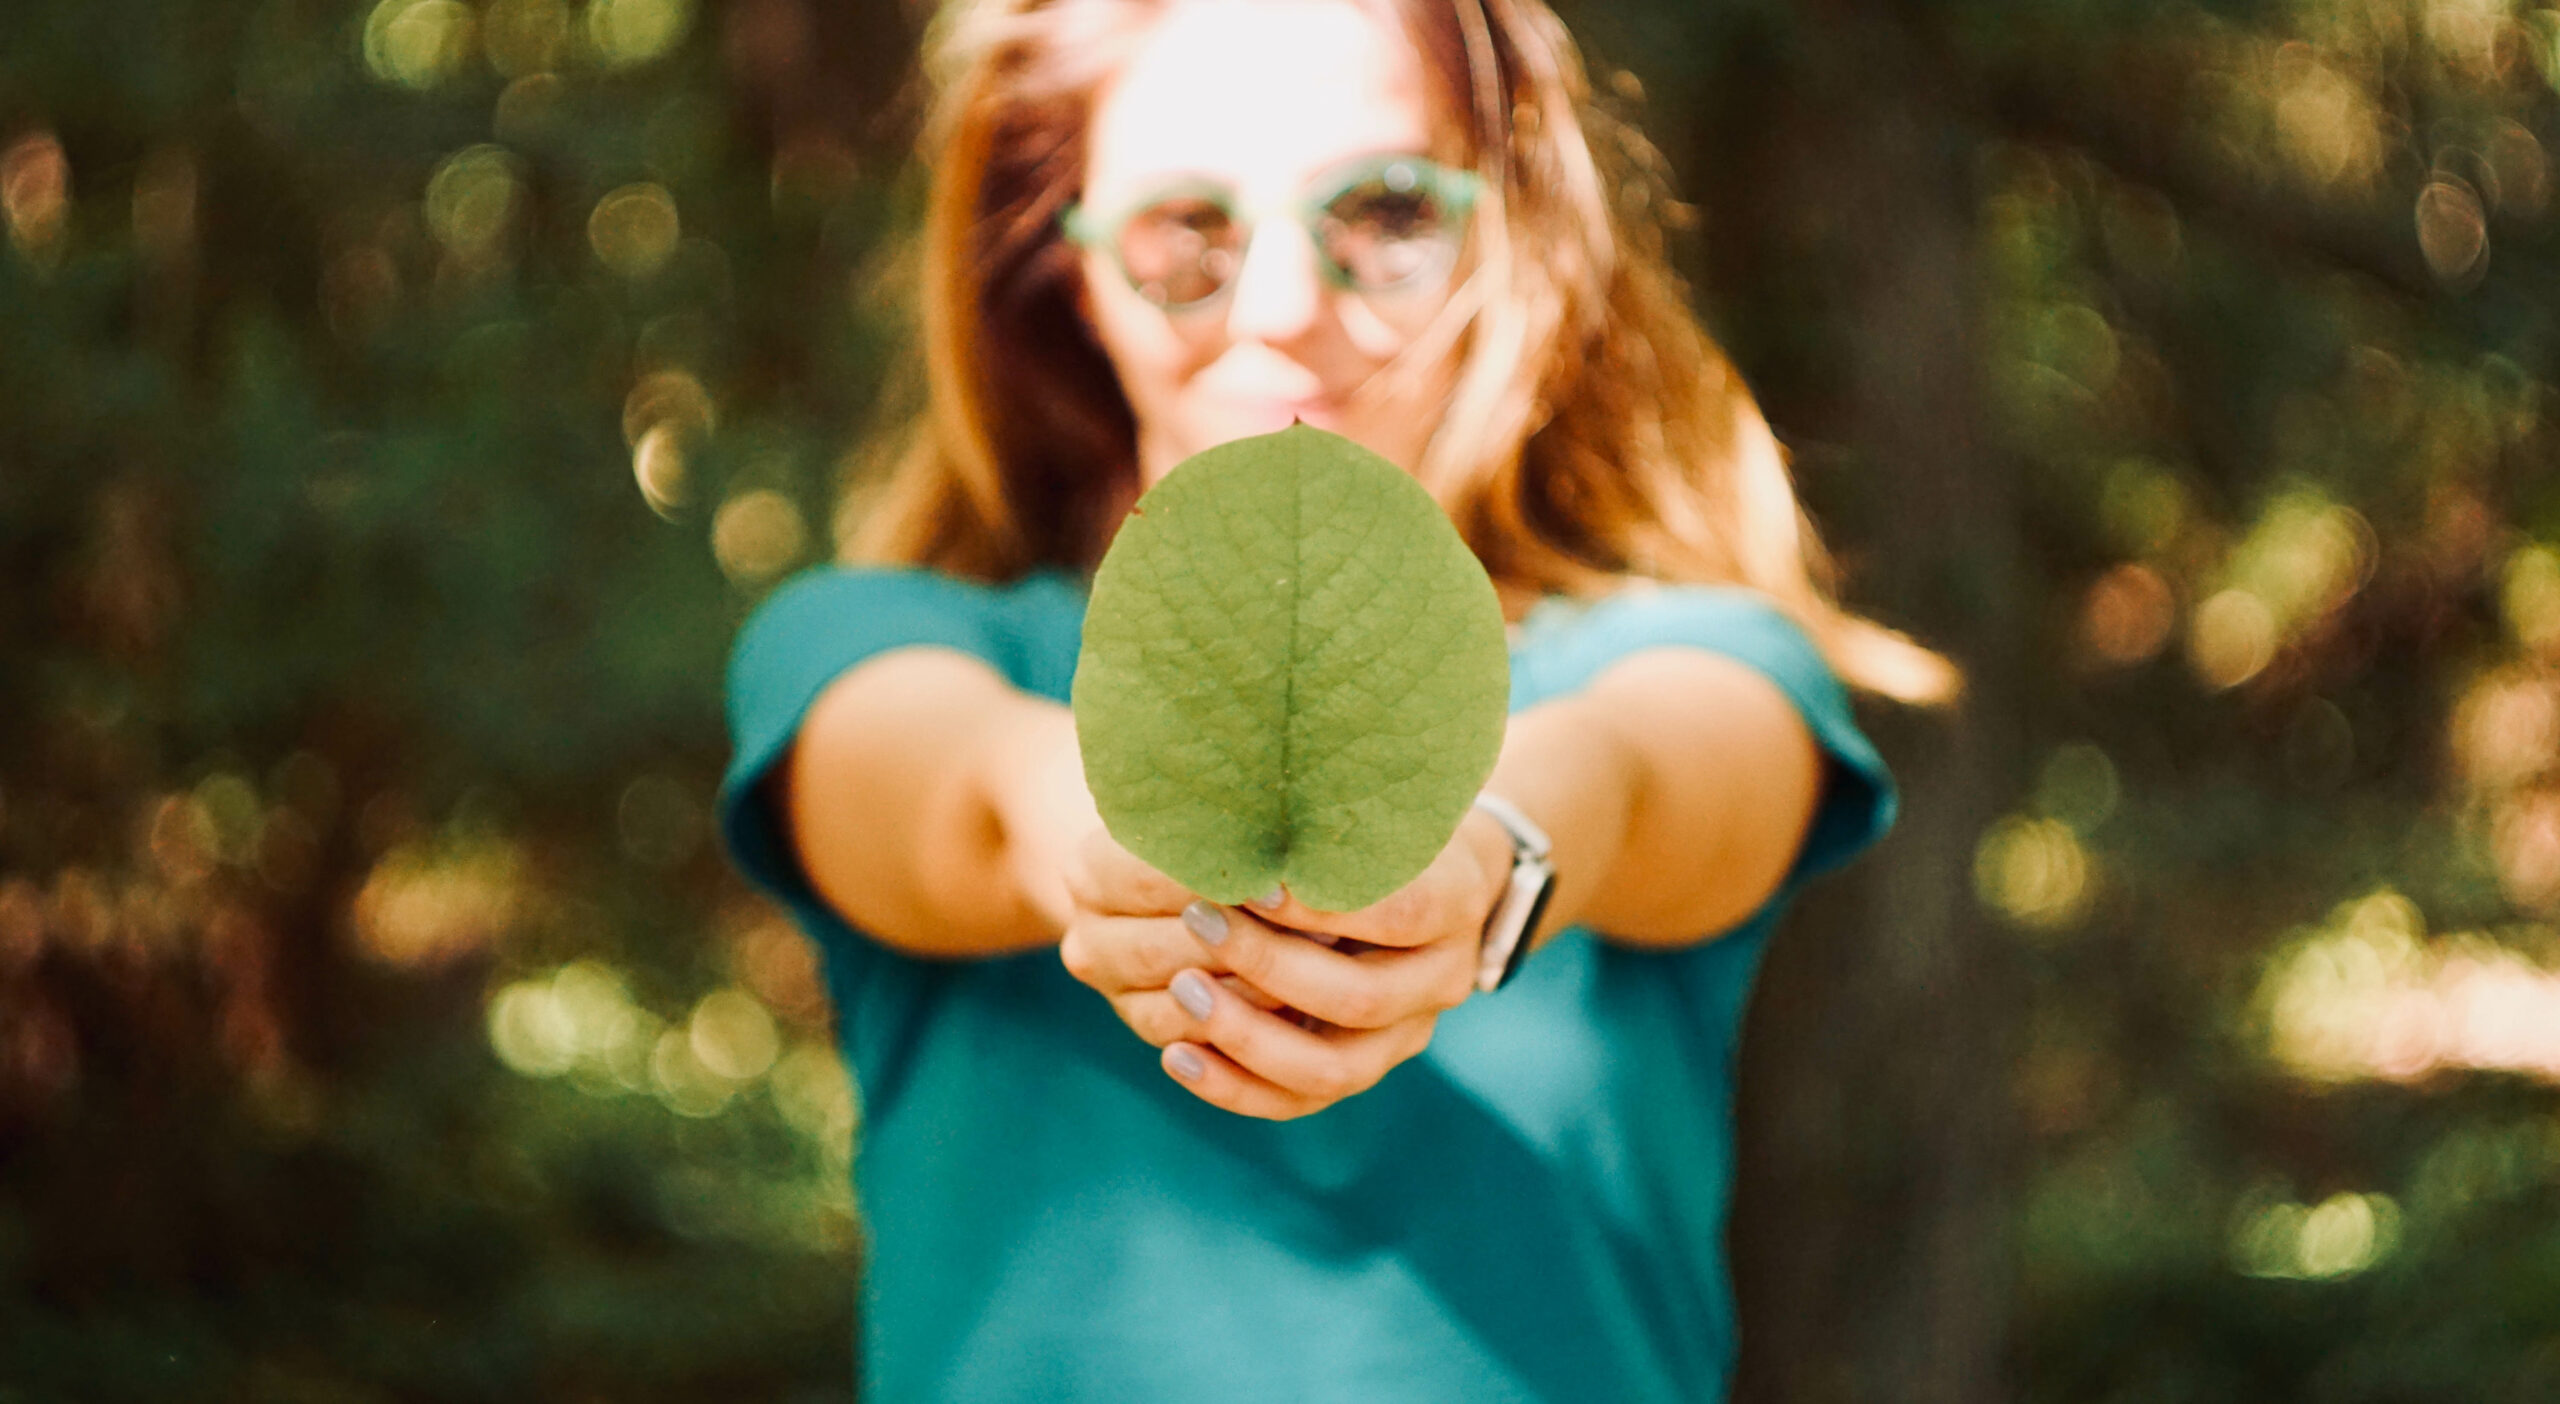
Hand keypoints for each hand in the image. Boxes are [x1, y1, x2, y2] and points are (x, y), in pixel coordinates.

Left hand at [1065, 814, 1513, 1119]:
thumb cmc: (1382, 821)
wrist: (1429, 877)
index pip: (1398, 916)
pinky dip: (1234, 1086)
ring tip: (1181, 991)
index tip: (1253, 880)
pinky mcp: (1361, 1067)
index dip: (1322, 905)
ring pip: (1329, 1069)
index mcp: (1457, 902)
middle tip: (1196, 920)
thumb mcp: (1374, 800)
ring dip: (1246, 1035)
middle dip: (1268, 964)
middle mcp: (1442, 980)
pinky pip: (1297, 1102)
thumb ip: (1329, 815)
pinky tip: (1176, 1053)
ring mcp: (1404, 1036)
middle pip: (1358, 998)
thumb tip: (1241, 803)